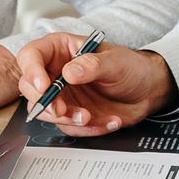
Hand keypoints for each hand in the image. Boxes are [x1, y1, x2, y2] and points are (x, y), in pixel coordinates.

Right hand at [12, 33, 177, 135]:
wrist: (148, 91)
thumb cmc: (131, 67)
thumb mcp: (114, 62)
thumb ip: (91, 65)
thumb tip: (69, 73)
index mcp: (60, 49)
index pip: (31, 56)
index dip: (31, 71)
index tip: (43, 86)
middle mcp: (56, 72)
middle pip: (30, 87)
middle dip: (44, 102)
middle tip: (62, 110)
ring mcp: (62, 95)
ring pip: (46, 111)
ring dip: (66, 119)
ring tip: (89, 117)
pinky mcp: (72, 114)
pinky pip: (68, 126)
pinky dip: (87, 128)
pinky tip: (108, 121)